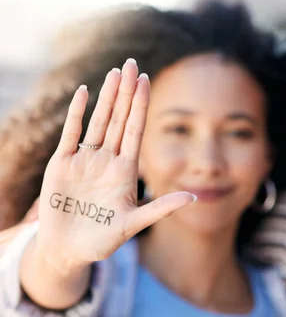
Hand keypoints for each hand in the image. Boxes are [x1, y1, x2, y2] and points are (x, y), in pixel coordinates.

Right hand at [36, 59, 195, 271]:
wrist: (68, 252)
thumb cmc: (102, 240)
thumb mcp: (134, 223)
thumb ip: (160, 208)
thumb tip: (193, 197)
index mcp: (125, 170)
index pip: (135, 130)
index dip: (140, 106)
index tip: (148, 80)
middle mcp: (106, 160)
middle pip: (118, 119)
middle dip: (126, 92)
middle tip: (132, 63)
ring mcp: (84, 161)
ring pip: (98, 122)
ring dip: (105, 97)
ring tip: (115, 72)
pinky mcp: (61, 166)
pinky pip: (71, 135)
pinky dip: (77, 115)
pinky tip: (84, 93)